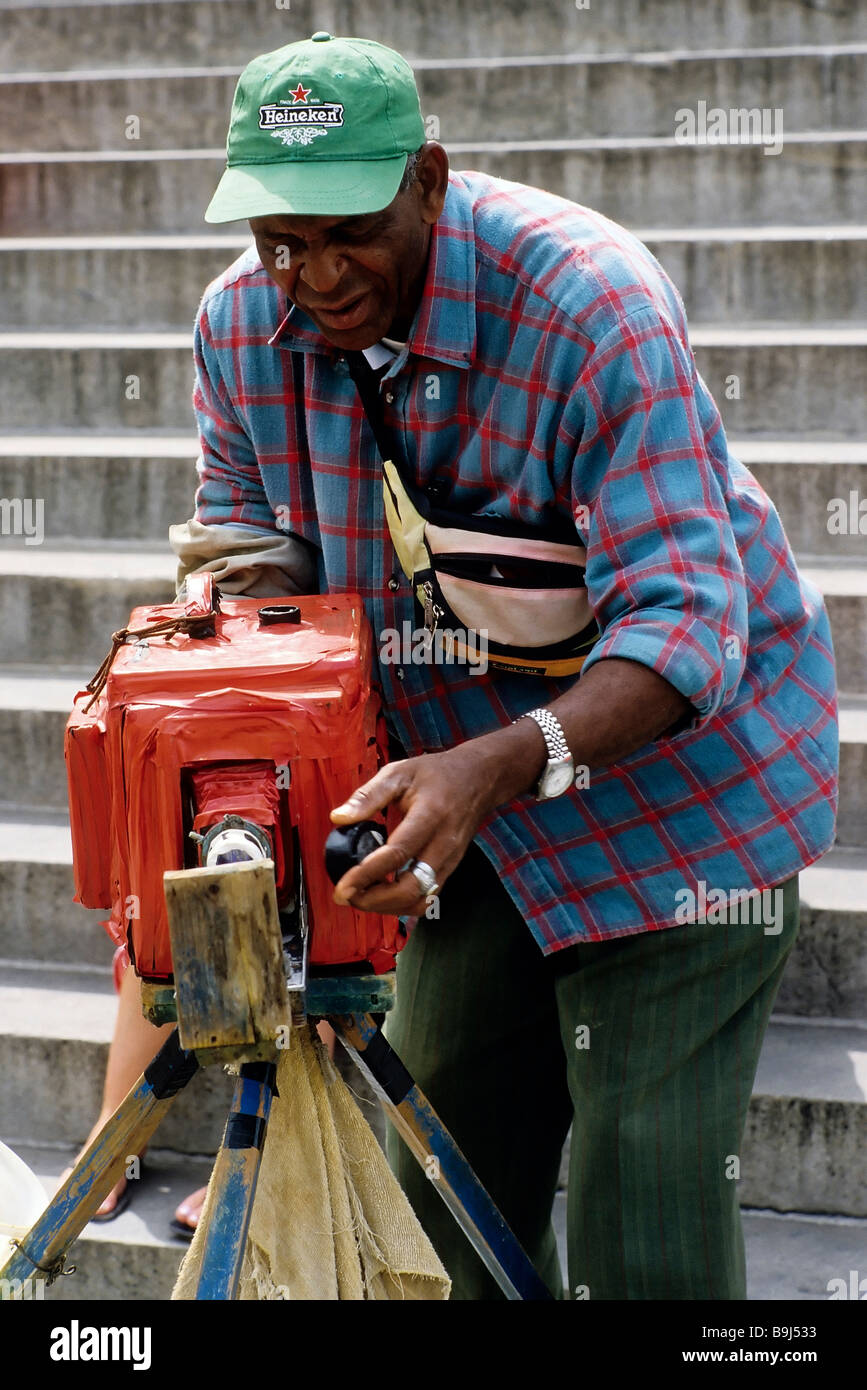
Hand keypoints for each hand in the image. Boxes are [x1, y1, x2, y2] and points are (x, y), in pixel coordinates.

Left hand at [329, 742, 516, 915]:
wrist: (477, 780)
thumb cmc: (437, 774)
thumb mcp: (399, 772)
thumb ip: (368, 796)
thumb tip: (338, 818)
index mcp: (430, 816)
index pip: (397, 854)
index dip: (367, 874)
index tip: (342, 886)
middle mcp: (444, 844)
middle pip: (411, 888)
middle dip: (374, 900)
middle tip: (346, 895)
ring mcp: (450, 861)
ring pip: (419, 901)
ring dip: (386, 906)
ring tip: (360, 896)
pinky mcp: (449, 870)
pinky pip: (426, 899)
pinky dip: (401, 904)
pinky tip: (381, 893)